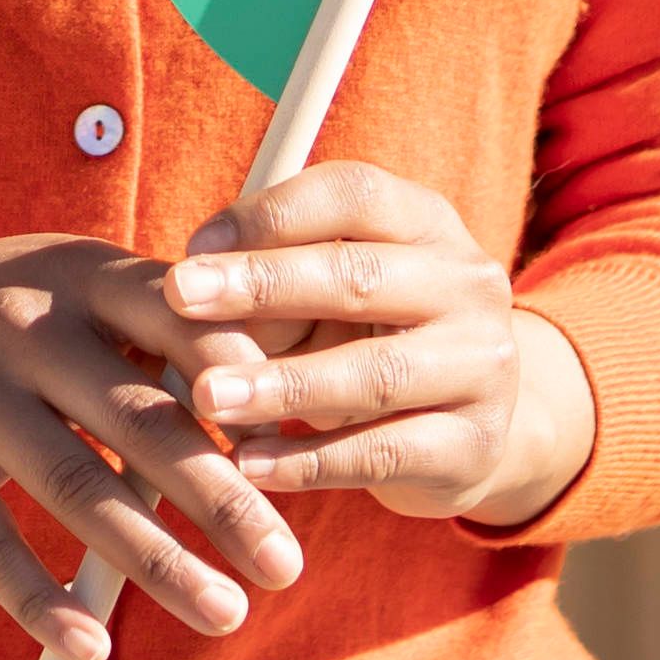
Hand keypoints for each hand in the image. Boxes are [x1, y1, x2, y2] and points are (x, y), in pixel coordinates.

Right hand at [0, 236, 311, 659]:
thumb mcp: (71, 285)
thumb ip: (159, 328)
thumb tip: (276, 400)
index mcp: (80, 275)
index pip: (177, 321)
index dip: (241, 383)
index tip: (300, 444)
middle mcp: (25, 326)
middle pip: (139, 418)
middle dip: (221, 497)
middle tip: (286, 563)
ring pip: (74, 486)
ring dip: (155, 560)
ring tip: (223, 613)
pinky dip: (39, 597)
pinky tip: (90, 644)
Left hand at [156, 165, 594, 529]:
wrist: (471, 428)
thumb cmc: (369, 339)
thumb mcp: (330, 299)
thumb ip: (272, 291)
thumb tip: (188, 298)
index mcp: (428, 224)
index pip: (354, 195)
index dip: (271, 215)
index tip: (194, 246)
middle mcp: (467, 285)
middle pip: (359, 276)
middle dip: (262, 285)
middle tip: (178, 296)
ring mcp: (481, 367)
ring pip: (373, 373)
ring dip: (282, 385)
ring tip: (209, 396)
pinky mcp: (473, 445)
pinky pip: (381, 454)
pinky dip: (308, 461)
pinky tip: (247, 465)